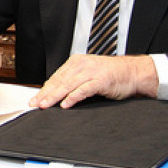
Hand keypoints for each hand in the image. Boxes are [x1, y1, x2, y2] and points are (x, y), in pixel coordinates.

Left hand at [29, 54, 157, 108]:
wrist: (133, 72)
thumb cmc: (111, 75)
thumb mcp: (89, 74)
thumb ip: (74, 81)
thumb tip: (56, 93)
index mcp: (76, 62)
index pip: (56, 77)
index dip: (44, 89)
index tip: (35, 99)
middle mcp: (81, 65)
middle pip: (59, 81)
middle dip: (45, 94)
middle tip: (34, 104)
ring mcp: (91, 72)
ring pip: (68, 85)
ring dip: (55, 96)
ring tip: (45, 105)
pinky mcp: (100, 80)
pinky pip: (83, 90)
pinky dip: (73, 97)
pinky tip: (65, 104)